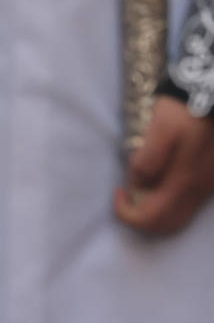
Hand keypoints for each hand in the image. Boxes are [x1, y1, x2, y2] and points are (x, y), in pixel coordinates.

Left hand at [113, 95, 213, 235]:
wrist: (211, 98)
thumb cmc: (182, 113)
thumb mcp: (160, 131)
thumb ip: (148, 162)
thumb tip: (139, 186)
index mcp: (184, 183)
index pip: (151, 219)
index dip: (127, 212)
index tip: (118, 190)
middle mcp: (199, 192)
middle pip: (165, 224)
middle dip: (139, 215)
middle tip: (126, 192)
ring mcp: (207, 189)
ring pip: (177, 218)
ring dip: (154, 209)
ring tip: (140, 185)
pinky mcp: (210, 182)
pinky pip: (187, 206)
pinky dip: (167, 202)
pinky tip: (157, 180)